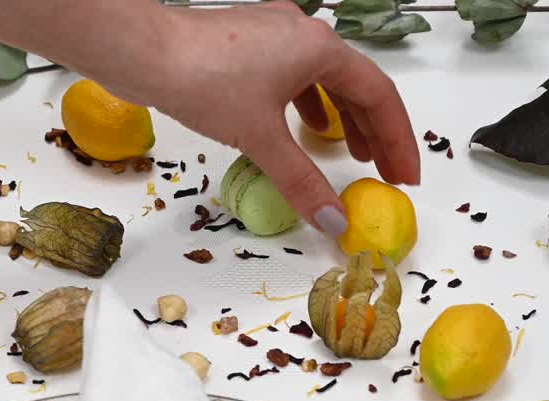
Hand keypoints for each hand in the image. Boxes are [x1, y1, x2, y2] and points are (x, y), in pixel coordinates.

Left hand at [97, 3, 419, 237]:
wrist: (144, 52)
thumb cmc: (203, 82)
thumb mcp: (260, 138)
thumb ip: (301, 181)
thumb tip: (333, 220)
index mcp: (320, 47)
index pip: (379, 96)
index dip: (398, 139)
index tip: (404, 174)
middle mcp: (303, 32)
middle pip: (355, 85)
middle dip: (373, 131)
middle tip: (384, 171)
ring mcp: (274, 33)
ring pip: (323, 78)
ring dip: (340, 117)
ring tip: (348, 153)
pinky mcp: (247, 43)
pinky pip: (293, 74)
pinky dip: (306, 103)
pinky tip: (299, 128)